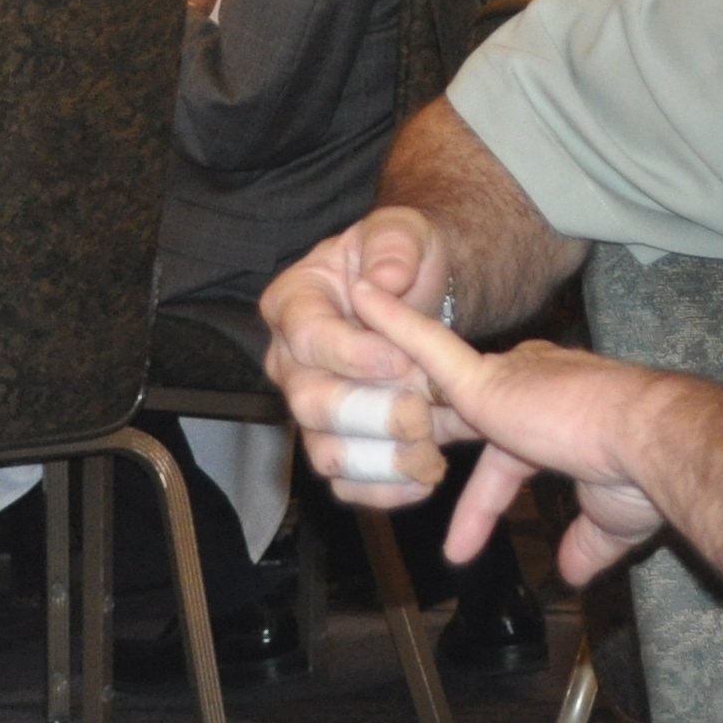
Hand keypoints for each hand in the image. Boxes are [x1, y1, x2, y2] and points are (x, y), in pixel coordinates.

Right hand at [262, 208, 462, 507]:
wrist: (418, 292)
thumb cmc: (400, 257)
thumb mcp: (400, 231)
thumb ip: (392, 245)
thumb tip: (385, 278)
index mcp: (294, 304)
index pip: (308, 337)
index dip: (353, 354)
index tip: (401, 359)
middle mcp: (290, 361)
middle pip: (310, 404)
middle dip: (372, 412)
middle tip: (423, 410)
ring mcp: (311, 406)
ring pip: (325, 452)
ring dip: (381, 462)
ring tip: (432, 455)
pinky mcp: (337, 440)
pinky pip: (345, 482)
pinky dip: (382, 491)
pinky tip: (423, 481)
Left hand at [350, 283, 667, 582]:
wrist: (651, 441)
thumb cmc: (642, 475)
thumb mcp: (611, 520)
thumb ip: (587, 542)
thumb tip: (572, 573)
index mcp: (560, 418)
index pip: (504, 464)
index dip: (480, 505)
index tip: (460, 549)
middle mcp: (533, 388)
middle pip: (462, 411)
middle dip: (426, 424)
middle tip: (385, 434)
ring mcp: (507, 381)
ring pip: (436, 379)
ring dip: (397, 370)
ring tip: (353, 343)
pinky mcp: (486, 382)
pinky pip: (428, 350)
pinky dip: (394, 325)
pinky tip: (364, 301)